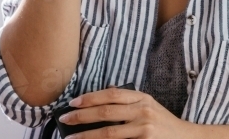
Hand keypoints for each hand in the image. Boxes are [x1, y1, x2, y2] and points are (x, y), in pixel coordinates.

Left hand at [60, 87, 191, 138]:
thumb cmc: (163, 125)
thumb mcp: (149, 107)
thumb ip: (129, 103)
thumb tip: (100, 99)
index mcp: (142, 97)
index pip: (111, 94)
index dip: (90, 98)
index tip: (73, 102)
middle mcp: (143, 109)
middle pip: (106, 111)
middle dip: (82, 115)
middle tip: (65, 118)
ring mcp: (144, 127)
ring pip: (108, 131)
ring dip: (86, 135)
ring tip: (71, 137)